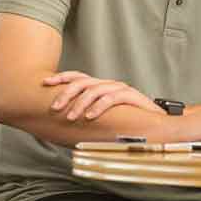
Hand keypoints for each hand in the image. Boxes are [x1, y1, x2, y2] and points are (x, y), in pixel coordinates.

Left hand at [42, 71, 163, 120]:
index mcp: (100, 86)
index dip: (61, 78)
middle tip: (54, 108)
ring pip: (94, 90)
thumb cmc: (125, 122)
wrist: (154, 123)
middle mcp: (108, 84)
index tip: (45, 83)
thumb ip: (86, 114)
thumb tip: (63, 120)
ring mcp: (119, 88)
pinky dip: (98, 107)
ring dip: (80, 104)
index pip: (77, 77)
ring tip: (71, 117)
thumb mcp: (102, 116)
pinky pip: (111, 99)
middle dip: (66, 94)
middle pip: (82, 82)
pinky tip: (90, 117)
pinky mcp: (130, 96)